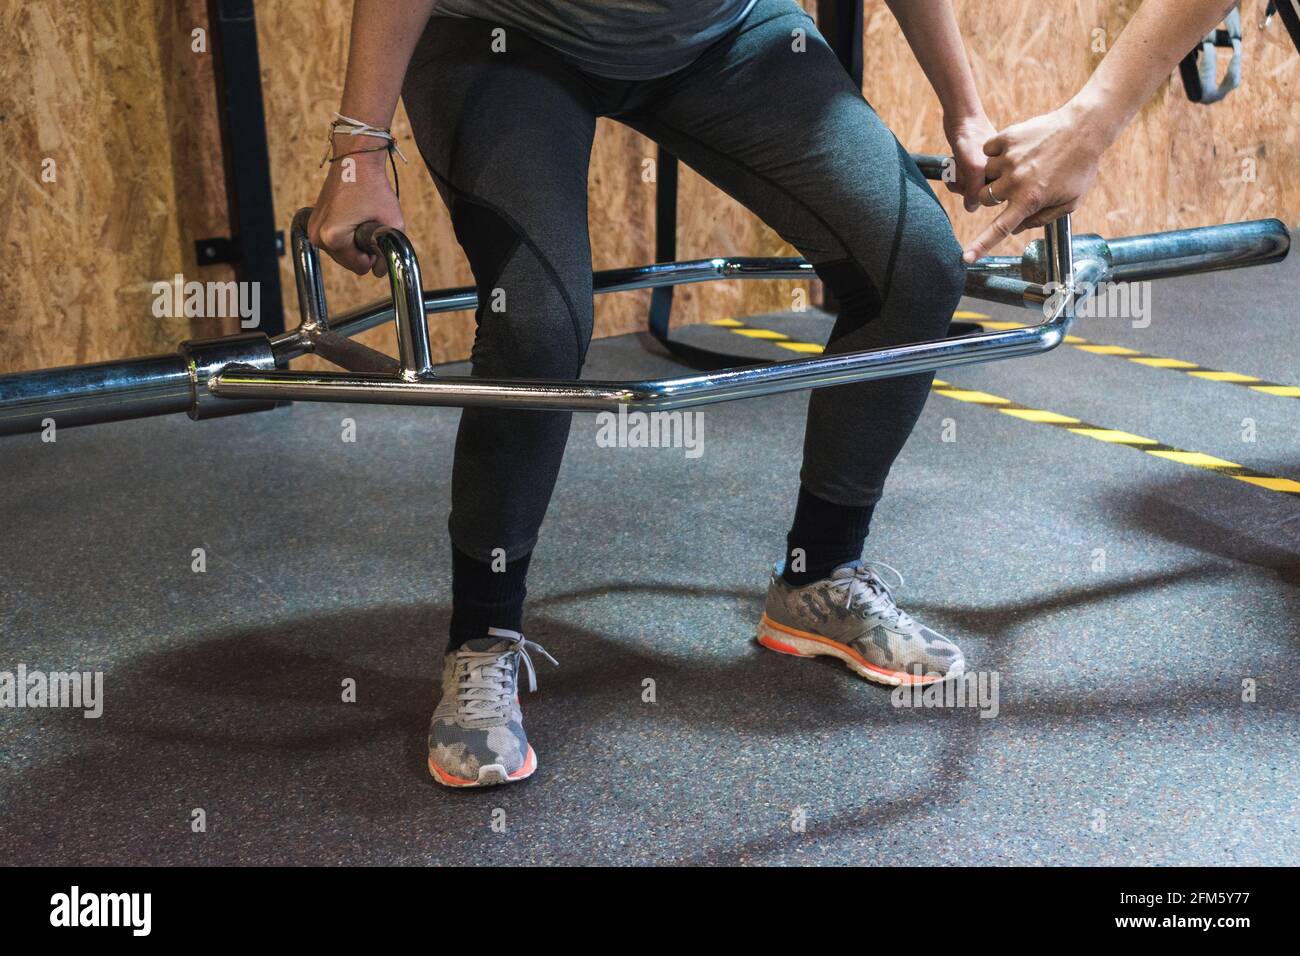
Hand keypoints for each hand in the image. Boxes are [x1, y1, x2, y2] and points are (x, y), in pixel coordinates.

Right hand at [308, 144, 404, 276]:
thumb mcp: (393, 222)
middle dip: (361, 251)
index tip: (375, 235)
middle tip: (368, 225)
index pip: (359, 267)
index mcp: (333, 237)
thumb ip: (389, 252)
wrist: (355, 160)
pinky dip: (345, 236)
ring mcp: (312, 229)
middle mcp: (318, 236)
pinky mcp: (313, 223)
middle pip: (348, 263)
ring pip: (341, 254)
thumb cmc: (374, 187)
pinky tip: (351, 218)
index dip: (373, 256)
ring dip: (353, 244)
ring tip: (360, 219)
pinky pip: (334, 243)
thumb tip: (379, 272)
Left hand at [943, 111, 997, 212]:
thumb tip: (971, 208)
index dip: (973, 192)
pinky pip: (962, 178)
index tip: (966, 178)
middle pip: (976, 193)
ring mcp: (985, 168)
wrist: (962, 116)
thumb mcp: (972, 166)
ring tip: (954, 164)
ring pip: (967, 186)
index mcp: (1003, 173)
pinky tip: (952, 161)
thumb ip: (973, 189)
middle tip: (958, 169)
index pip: (987, 198)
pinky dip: (954, 173)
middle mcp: (996, 172)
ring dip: (956, 178)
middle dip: (962, 184)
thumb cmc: (969, 138)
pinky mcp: (974, 163)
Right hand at [963, 103, 1107, 262]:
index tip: (966, 258)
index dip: (981, 245)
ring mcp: (1008, 159)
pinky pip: (988, 149)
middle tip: (1015, 184)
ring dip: (997, 171)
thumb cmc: (1080, 167)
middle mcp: (1015, 181)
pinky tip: (1017, 148)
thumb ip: (1041, 219)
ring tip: (1022, 162)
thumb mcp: (1069, 202)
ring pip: (985, 172)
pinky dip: (997, 151)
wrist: (1084, 129)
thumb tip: (1015, 229)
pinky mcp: (1007, 138)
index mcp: (1029, 200)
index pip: (999, 229)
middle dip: (995, 195)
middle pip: (985, 197)